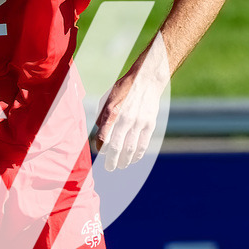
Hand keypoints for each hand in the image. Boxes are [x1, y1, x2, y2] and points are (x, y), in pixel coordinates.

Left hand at [92, 34, 169, 170]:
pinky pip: (143, 144)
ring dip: (125, 161)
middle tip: (109, 168)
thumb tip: (99, 134)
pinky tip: (133, 159)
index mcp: (111, 112)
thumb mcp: (106, 99)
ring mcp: (138, 123)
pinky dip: (137, 154)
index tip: (100, 151)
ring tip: (121, 166)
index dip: (100, 147)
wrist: (146, 80)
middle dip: (112, 161)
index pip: (103, 136)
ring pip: (130, 149)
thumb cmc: (123, 90)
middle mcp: (125, 119)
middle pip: (117, 147)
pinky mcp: (149, 124)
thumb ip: (102, 117)